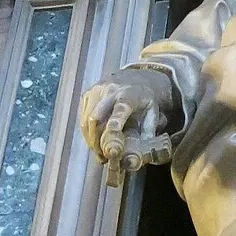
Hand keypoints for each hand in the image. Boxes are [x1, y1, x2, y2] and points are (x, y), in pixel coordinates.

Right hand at [79, 66, 180, 186]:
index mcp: (130, 95)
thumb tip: (137, 158)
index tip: (112, 150)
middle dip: (98, 142)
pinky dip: (87, 134)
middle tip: (104, 158)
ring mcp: (96, 91)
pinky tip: (95, 142)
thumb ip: (147, 134)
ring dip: (91, 140)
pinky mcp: (87, 94)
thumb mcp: (153, 114)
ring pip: (87, 120)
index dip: (113, 130)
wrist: (134, 78)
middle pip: (96, 118)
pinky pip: (83, 118)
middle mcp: (111, 90)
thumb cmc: (145, 101)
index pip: (120, 111)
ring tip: (100, 153)